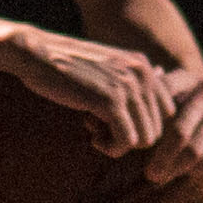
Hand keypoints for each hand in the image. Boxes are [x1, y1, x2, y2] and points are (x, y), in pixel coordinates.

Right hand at [1, 25, 187, 158]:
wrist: (37, 54)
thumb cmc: (67, 66)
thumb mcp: (106, 67)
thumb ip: (134, 78)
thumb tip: (165, 86)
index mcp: (144, 65)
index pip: (165, 113)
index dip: (138, 124)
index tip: (113, 120)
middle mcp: (142, 73)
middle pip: (155, 129)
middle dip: (129, 137)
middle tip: (100, 127)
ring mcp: (128, 86)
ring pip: (145, 139)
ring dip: (120, 145)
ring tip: (96, 132)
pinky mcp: (111, 101)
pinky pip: (127, 142)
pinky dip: (110, 148)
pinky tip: (93, 138)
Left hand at [131, 66, 202, 184]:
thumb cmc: (173, 106)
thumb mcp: (158, 99)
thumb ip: (134, 109)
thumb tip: (99, 132)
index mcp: (184, 78)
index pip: (160, 107)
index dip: (146, 128)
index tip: (131, 147)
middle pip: (179, 132)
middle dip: (162, 157)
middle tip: (149, 174)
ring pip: (196, 149)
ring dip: (176, 168)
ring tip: (161, 177)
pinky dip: (195, 170)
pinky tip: (183, 172)